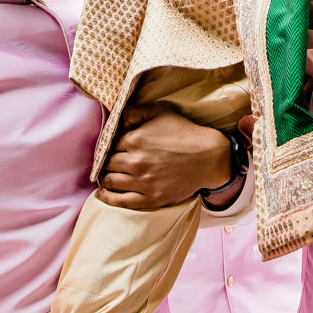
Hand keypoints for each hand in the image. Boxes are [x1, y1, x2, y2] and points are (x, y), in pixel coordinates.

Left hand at [96, 104, 231, 209]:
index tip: (108, 148)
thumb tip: (114, 120)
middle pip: (107, 164)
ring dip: (105, 179)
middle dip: (105, 163)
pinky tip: (103, 194)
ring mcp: (143, 182)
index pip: (108, 145)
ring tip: (104, 177)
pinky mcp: (151, 198)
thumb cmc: (184, 131)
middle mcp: (135, 162)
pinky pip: (122, 201)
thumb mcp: (159, 111)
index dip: (107, 146)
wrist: (209, 157)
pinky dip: (109, 198)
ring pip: (111, 182)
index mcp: (134, 140)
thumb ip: (133, 112)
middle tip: (105, 163)